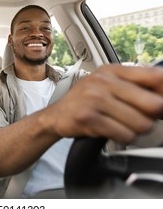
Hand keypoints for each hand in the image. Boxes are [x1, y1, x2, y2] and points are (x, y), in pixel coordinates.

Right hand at [47, 64, 162, 142]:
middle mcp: (103, 81)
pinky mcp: (87, 118)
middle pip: (153, 104)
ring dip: (136, 130)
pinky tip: (113, 132)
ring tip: (122, 126)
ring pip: (141, 123)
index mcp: (112, 70)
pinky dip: (123, 138)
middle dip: (151, 117)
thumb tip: (162, 100)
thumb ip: (133, 86)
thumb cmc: (85, 101)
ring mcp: (94, 98)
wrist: (55, 116)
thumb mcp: (106, 84)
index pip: (155, 77)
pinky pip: (123, 134)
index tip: (160, 107)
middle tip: (142, 120)